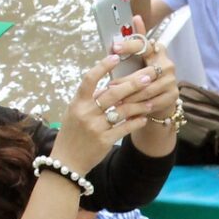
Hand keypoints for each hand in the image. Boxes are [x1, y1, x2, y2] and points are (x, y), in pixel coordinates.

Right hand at [51, 49, 162, 173]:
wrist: (67, 162)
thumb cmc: (71, 134)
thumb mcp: (74, 113)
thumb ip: (88, 100)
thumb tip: (108, 84)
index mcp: (77, 103)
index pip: (89, 79)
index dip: (102, 66)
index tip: (115, 56)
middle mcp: (86, 113)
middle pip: (113, 94)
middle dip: (133, 84)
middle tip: (149, 76)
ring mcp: (95, 127)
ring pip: (122, 111)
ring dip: (139, 104)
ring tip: (151, 100)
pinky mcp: (104, 141)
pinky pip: (125, 128)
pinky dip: (136, 122)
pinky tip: (144, 118)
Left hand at [111, 34, 181, 127]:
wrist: (161, 100)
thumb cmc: (144, 81)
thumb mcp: (136, 67)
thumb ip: (126, 60)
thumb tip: (108, 53)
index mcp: (157, 51)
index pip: (144, 45)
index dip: (129, 46)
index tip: (115, 47)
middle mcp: (166, 64)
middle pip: (144, 72)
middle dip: (125, 81)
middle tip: (110, 87)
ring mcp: (171, 80)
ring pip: (147, 89)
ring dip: (130, 97)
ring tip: (115, 101)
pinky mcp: (172, 95)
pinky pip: (153, 103)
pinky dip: (139, 107)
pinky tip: (128, 110)